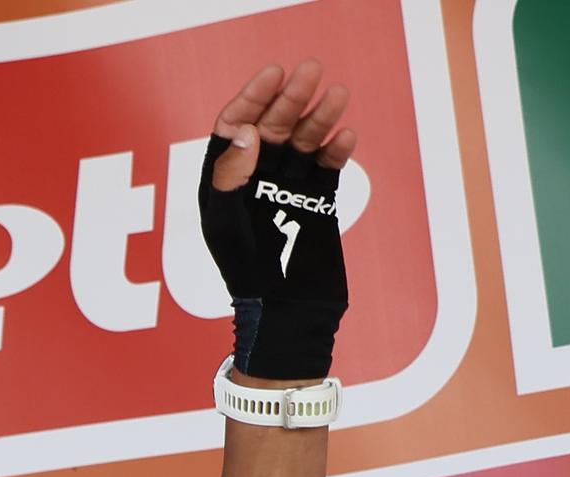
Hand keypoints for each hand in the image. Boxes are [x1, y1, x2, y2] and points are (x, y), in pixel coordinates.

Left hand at [199, 61, 355, 381]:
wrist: (288, 313)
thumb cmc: (249, 276)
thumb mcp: (228, 227)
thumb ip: (232, 178)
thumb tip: (245, 133)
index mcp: (224, 185)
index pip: (233, 129)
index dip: (250, 98)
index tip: (272, 74)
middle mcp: (254, 182)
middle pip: (271, 128)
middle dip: (289, 98)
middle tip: (312, 70)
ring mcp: (287, 191)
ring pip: (303, 142)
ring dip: (318, 117)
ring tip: (337, 95)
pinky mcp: (317, 202)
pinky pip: (327, 167)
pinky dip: (336, 151)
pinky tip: (345, 136)